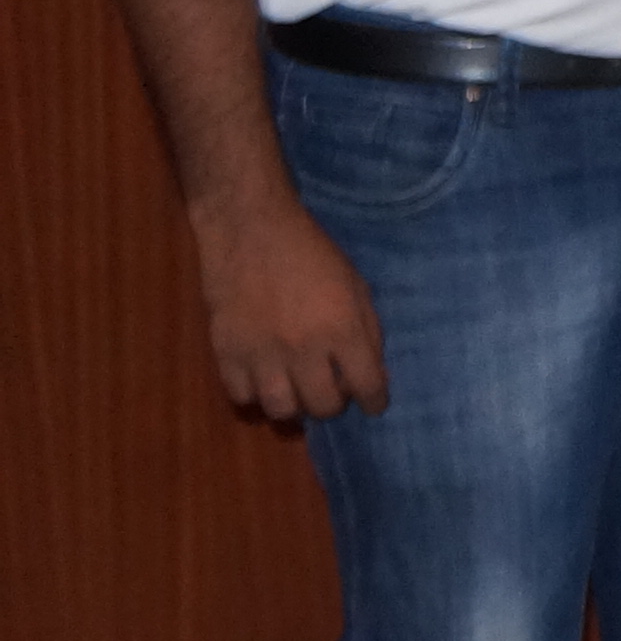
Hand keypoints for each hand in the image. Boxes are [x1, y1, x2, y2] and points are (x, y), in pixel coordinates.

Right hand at [195, 192, 387, 422]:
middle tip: (332, 393)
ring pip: (281, 410)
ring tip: (297, 392)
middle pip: (323, 406)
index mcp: (343, 329)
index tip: (374, 404)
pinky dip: (255, 395)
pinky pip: (241, 396)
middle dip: (334, 405)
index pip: (367, 385)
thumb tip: (374, 375)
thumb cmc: (312, 254)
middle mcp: (303, 348)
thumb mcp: (357, 287)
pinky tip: (264, 381)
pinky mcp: (226, 352)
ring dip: (294, 407)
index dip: (375, 401)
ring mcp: (261, 353)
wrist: (252, 231)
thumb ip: (368, 332)